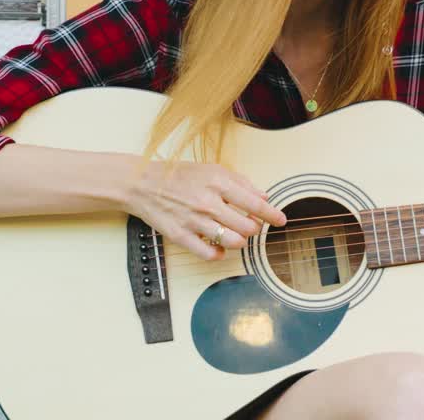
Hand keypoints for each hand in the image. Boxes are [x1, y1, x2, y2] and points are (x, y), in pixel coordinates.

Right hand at [125, 160, 287, 260]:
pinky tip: (220, 247)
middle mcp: (207, 202)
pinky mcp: (182, 236)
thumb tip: (263, 196)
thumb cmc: (179, 175)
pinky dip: (220, 254)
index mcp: (217, 183)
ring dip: (241, 241)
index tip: (280, 220)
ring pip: (233, 242)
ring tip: (237, 235)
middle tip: (252, 226)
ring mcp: (194, 221)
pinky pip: (210, 254)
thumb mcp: (211, 169)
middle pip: (247, 226)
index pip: (254, 204)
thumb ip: (239, 182)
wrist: (143, 184)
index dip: (272, 215)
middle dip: (255, 228)